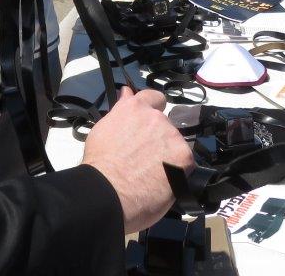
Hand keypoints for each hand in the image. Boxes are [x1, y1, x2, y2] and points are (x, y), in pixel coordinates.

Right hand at [82, 87, 194, 233]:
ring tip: (151, 173)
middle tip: (144, 157)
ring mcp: (172, 135)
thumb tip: (127, 92)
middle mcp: (157, 117)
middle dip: (157, 137)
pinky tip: (162, 181)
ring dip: (167, 154)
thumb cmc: (100, 163)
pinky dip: (177, 171)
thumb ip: (120, 111)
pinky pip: (184, 162)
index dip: (153, 109)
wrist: (109, 191)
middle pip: (164, 125)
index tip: (148, 123)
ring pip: (175, 144)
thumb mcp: (104, 129)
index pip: (154, 97)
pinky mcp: (184, 156)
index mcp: (136, 107)